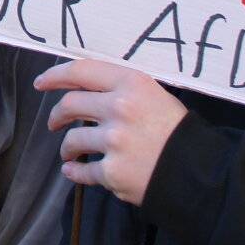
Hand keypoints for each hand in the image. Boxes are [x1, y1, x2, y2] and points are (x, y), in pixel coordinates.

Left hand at [38, 59, 188, 205]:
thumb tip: (86, 90)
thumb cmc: (180, 133)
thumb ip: (123, 91)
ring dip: (67, 147)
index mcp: (132, 84)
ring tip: (70, 153)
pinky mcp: (113, 171)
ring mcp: (114, 141)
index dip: (56, 75)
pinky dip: (75, 172)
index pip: (82, 71)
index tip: (41, 82)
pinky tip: (73, 172)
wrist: (202, 174)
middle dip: (57, 114)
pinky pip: (83, 171)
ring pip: (73, 139)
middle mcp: (120, 108)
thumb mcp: (156, 97)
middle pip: (70, 104)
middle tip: (55, 122)